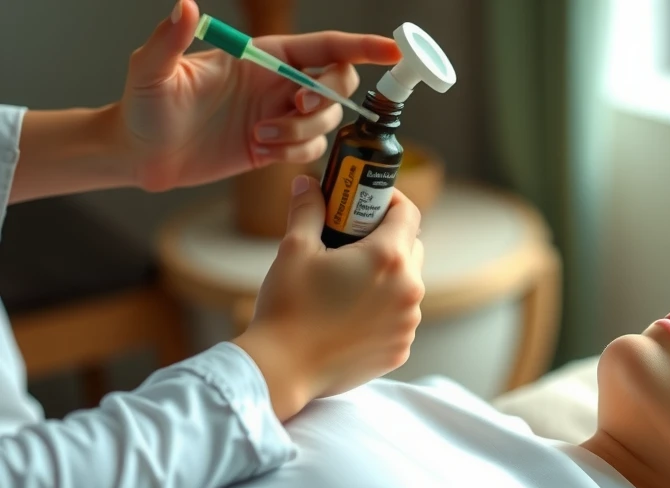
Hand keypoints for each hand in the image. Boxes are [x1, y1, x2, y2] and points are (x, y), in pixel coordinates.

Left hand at [121, 0, 399, 191]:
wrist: (140, 154)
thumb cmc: (142, 107)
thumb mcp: (152, 70)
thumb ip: (170, 38)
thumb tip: (185, 6)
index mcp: (259, 56)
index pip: (323, 46)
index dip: (361, 46)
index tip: (391, 50)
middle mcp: (275, 83)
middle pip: (335, 83)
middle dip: (326, 99)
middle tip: (294, 108)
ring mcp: (278, 115)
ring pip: (325, 122)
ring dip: (300, 132)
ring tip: (258, 138)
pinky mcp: (275, 147)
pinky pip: (309, 149)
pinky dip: (293, 152)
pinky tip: (260, 153)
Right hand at [234, 176, 424, 420]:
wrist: (283, 368)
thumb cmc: (288, 306)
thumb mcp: (294, 249)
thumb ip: (308, 210)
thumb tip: (308, 184)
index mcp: (388, 259)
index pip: (408, 213)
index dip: (388, 201)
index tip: (367, 203)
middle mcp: (410, 291)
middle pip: (412, 248)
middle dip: (387, 239)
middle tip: (352, 240)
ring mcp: (409, 323)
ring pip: (407, 286)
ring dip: (387, 277)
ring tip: (349, 282)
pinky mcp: (401, 349)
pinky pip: (400, 318)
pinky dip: (383, 310)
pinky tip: (351, 314)